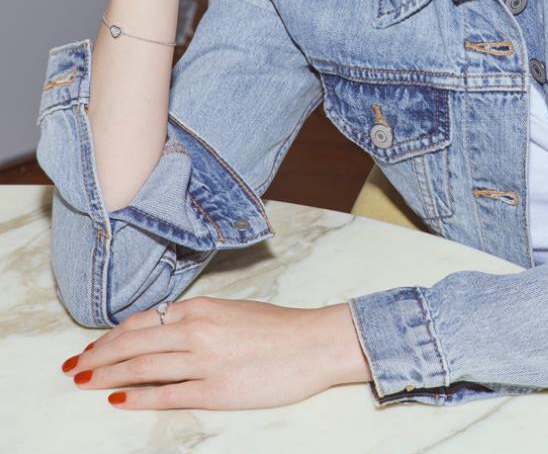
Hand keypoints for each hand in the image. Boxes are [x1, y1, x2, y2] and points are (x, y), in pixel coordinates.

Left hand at [61, 296, 372, 409]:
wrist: (312, 343)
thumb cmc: (278, 328)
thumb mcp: (233, 311)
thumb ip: (199, 320)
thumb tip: (166, 331)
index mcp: (202, 308)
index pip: (143, 321)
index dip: (112, 336)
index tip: (93, 347)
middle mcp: (197, 330)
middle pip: (134, 344)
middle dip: (99, 356)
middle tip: (74, 368)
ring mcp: (204, 361)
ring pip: (143, 367)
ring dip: (108, 375)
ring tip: (85, 383)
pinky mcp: (215, 390)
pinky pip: (167, 395)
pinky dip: (137, 397)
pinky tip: (118, 400)